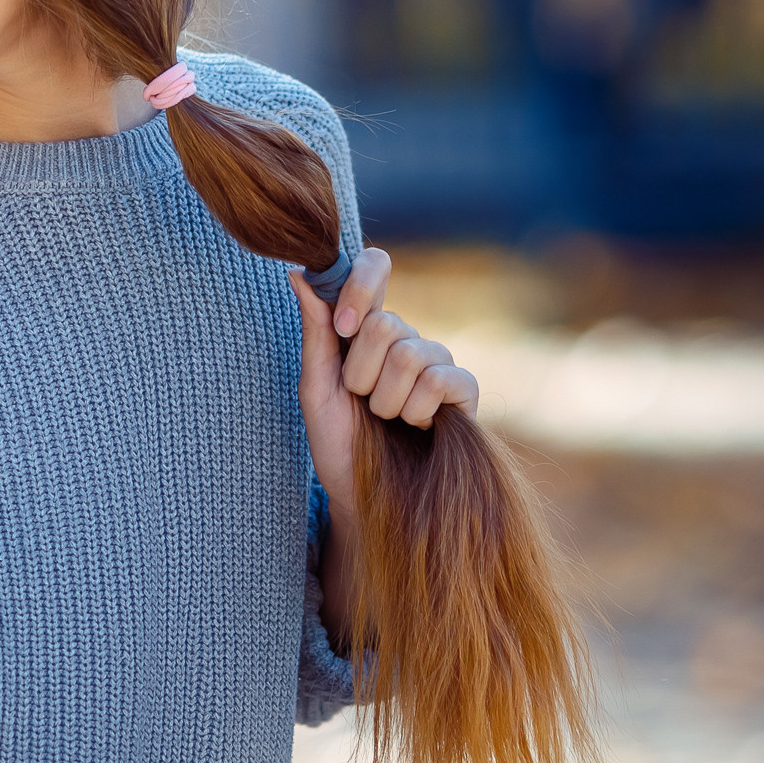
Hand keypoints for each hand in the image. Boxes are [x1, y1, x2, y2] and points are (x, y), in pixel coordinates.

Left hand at [289, 248, 478, 510]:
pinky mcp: (464, 391)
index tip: (342, 327)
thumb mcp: (315, 387)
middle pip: (385, 322)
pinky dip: (417, 409)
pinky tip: (416, 425)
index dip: (360, 286)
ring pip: (410, 353)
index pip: (375, 266)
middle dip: (360, 372)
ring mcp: (438, 362)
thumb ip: (316, 332)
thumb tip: (300, 273)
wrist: (363, 496)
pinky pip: (443, 380)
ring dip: (385, 398)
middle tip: (360, 399)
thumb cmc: (337, 441)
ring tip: (384, 418)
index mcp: (366, 327)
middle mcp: (405, 337)